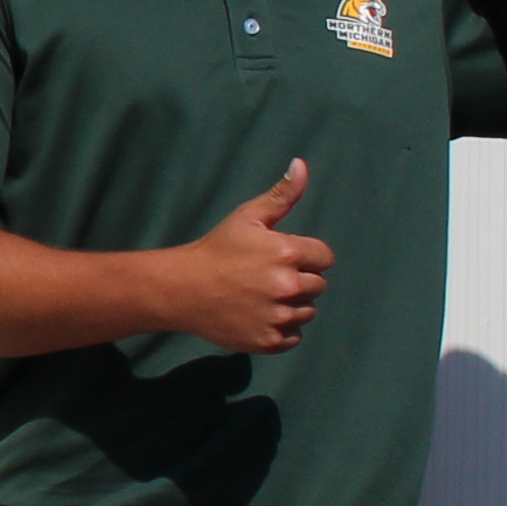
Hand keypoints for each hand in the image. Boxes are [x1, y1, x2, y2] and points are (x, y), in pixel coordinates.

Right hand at [155, 160, 331, 355]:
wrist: (182, 289)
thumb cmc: (216, 249)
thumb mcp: (248, 216)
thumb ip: (282, 194)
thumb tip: (302, 164)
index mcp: (288, 253)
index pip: (324, 258)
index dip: (306, 256)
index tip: (282, 258)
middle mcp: (287, 286)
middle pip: (318, 286)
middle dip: (300, 280)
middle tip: (268, 278)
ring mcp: (278, 316)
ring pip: (307, 312)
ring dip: (292, 306)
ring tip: (263, 297)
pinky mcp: (268, 341)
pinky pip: (294, 337)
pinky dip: (282, 329)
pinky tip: (261, 316)